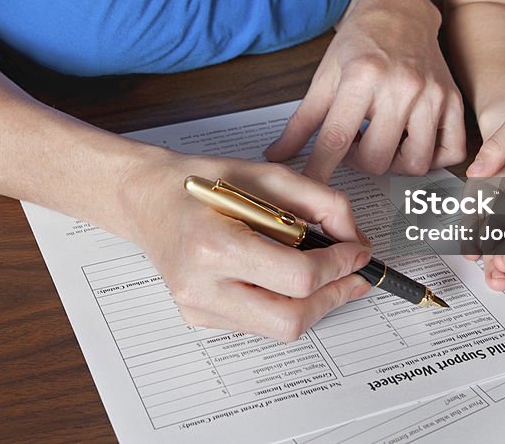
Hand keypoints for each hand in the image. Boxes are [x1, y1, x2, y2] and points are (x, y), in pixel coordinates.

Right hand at [124, 150, 372, 341]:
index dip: (339, 267)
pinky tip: (285, 279)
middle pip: (291, 320)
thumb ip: (320, 203)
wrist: (147, 198)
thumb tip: (355, 239)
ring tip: (326, 275)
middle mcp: (202, 285)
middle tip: (354, 276)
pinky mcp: (198, 318)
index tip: (358, 252)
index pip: (297, 276)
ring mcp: (197, 308)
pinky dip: (283, 304)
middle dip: (333, 298)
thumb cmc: (201, 181)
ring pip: (278, 329)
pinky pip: (258, 324)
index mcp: (215, 244)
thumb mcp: (267, 175)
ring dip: (313, 304)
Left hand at [265, 0, 465, 181]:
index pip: (336, 138)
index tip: (311, 186)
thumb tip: (276, 154)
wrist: (399, 10)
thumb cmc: (360, 42)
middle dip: (359, 161)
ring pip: (415, 163)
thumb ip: (302, 120)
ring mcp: (432, 94)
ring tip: (382, 140)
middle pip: (377, 159)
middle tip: (354, 141)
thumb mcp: (326, 76)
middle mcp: (401, 86)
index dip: (320, 169)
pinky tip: (412, 142)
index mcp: (362, 77)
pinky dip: (432, 158)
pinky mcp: (454, 100)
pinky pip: (451, 151)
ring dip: (394, 163)